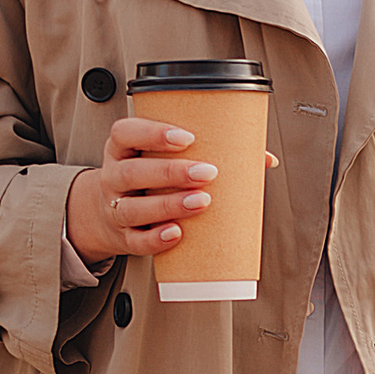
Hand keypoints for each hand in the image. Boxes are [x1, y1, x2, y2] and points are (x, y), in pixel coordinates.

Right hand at [65, 124, 279, 265]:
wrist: (110, 215)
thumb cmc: (149, 180)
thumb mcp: (164, 158)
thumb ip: (210, 151)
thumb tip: (264, 158)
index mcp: (123, 149)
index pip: (126, 133)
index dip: (152, 133)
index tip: (186, 138)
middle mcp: (115, 176)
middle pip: (133, 171)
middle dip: (171, 172)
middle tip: (207, 172)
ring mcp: (115, 208)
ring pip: (133, 208)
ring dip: (168, 205)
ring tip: (200, 202)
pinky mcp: (124, 237)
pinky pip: (136, 241)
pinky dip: (156, 239)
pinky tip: (177, 233)